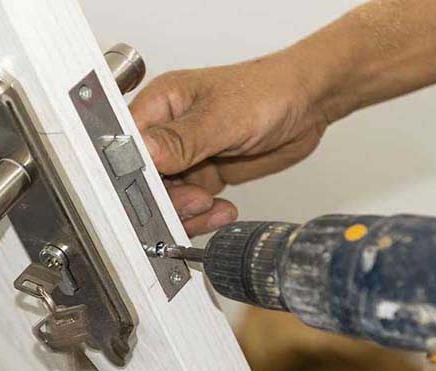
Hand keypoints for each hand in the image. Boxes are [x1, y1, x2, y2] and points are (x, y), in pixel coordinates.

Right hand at [130, 54, 328, 236]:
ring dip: (186, 210)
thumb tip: (143, 151)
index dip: (133, 172)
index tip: (150, 192)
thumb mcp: (222, 116)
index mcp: (160, 104)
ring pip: (167, 197)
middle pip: (144, 178)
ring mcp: (185, 156)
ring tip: (210, 206)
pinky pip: (191, 204)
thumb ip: (181, 139)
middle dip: (165, 197)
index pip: (129, 145)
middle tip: (195, 200)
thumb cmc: (268, 91)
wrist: (307, 104)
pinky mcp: (203, 174)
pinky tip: (222, 211)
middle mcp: (167, 131)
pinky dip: (204, 214)